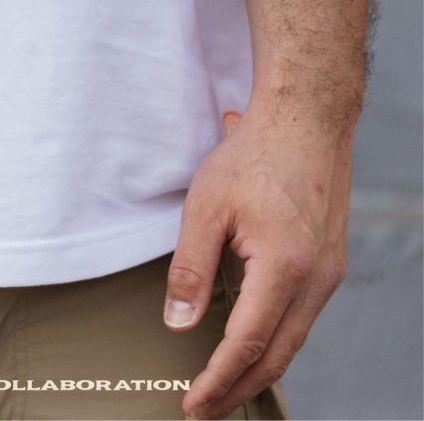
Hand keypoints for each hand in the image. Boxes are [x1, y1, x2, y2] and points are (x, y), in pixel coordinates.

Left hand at [166, 101, 351, 418]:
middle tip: (205, 411)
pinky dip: (276, 341)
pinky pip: (302, 317)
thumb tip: (179, 323)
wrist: (306, 118)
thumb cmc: (256, 153)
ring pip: (294, 340)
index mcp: (285, 267)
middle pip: (277, 356)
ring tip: (224, 387)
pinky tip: (254, 345)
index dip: (218, 379)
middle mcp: (315, 280)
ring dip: (258, 368)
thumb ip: (191, 267)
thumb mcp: (208, 204)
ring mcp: (328, 274)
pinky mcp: (328, 263)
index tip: (193, 405)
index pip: (248, 343)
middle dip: (238, 388)